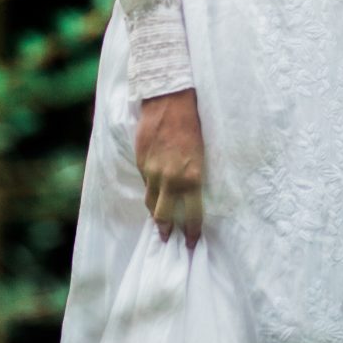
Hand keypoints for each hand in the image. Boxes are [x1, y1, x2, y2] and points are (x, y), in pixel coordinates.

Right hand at [135, 86, 204, 249]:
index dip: (191, 232)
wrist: (169, 101)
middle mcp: (170, 180)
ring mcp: (152, 172)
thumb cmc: (193, 124)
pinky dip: (150, 187)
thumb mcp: (201, 154)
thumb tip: (188, 195)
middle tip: (168, 238)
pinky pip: (145, 182)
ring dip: (155, 211)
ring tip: (159, 220)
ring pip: (151, 202)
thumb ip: (193, 177)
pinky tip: (154, 187)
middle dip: (166, 230)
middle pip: (164, 217)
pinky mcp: (140, 162)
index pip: (192, 216)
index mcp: (191, 178)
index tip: (191, 242)